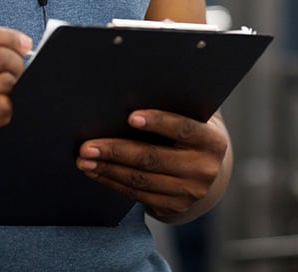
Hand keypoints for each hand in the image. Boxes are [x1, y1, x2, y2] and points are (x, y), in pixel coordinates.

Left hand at [76, 110, 229, 221]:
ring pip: (141, 179)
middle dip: (116, 151)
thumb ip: (175, 106)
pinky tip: (96, 172)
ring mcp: (190, 192)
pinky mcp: (174, 206)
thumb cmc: (189, 132)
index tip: (130, 116)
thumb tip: (133, 91)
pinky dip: (113, 182)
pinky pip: (138, 194)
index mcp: (212, 141)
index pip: (184, 128)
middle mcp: (205, 169)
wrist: (207, 169)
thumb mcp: (192, 117)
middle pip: (154, 158)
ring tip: (84, 159)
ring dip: (108, 169)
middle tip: (87, 146)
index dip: (158, 122)